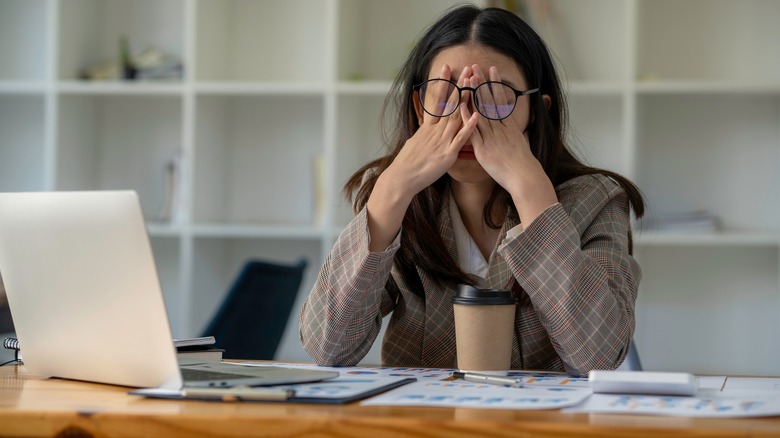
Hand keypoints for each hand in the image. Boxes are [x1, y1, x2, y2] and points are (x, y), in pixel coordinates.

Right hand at [383, 64, 478, 197]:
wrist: (402, 178)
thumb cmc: (407, 164)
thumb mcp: (415, 142)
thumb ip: (424, 133)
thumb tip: (426, 127)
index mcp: (428, 127)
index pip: (437, 100)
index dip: (443, 83)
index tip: (447, 67)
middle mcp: (435, 131)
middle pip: (450, 104)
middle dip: (459, 85)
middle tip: (467, 68)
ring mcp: (442, 141)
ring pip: (456, 116)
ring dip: (466, 99)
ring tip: (474, 83)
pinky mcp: (447, 154)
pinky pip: (460, 139)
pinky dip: (469, 127)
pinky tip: (477, 115)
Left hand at [465, 65, 556, 224]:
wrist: (524, 177)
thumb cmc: (523, 164)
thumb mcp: (522, 143)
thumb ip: (516, 134)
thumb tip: (517, 129)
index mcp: (509, 126)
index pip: (500, 100)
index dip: (495, 84)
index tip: (491, 71)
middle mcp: (500, 128)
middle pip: (490, 101)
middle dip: (482, 83)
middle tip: (476, 66)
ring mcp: (491, 137)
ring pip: (481, 111)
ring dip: (474, 94)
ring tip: (468, 78)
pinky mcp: (483, 148)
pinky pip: (473, 130)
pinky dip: (467, 117)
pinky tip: (461, 105)